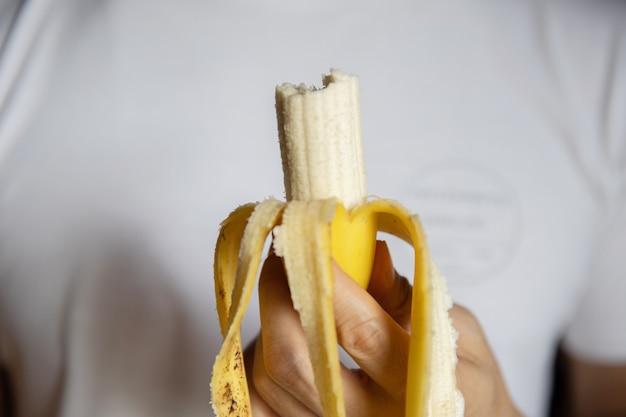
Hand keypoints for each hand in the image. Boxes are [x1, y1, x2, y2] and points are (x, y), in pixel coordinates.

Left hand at [244, 241, 522, 416]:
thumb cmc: (465, 376)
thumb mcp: (459, 330)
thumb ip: (408, 294)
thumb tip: (365, 252)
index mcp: (418, 386)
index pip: (359, 330)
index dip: (324, 277)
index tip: (307, 234)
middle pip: (294, 359)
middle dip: (277, 295)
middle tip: (282, 256)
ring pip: (268, 378)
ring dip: (265, 324)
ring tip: (288, 295)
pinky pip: (257, 404)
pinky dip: (255, 363)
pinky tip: (275, 340)